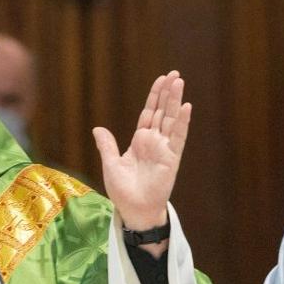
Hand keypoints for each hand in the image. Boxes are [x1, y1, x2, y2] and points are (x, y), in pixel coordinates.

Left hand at [93, 71, 190, 249]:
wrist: (134, 210)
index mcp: (140, 141)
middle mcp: (154, 142)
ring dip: (175, 101)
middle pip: (163, 111)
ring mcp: (164, 148)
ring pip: (171, 119)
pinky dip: (182, 122)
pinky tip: (186, 107)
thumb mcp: (111, 165)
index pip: (149, 113)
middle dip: (167, 93)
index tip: (161, 80)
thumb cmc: (123, 191)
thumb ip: (107, 146)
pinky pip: (178, 137)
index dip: (155, 97)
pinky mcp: (171, 158)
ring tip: (180, 82)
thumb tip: (98, 128)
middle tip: (175, 74)